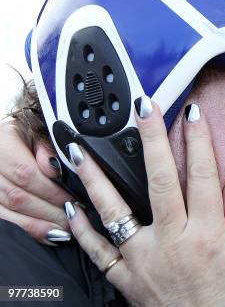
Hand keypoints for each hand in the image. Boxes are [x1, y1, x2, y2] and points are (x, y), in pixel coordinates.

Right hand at [0, 119, 73, 244]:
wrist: (5, 141)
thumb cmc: (28, 135)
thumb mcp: (39, 131)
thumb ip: (48, 148)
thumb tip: (55, 169)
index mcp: (3, 142)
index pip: (26, 173)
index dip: (52, 190)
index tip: (75, 199)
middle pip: (18, 197)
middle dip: (50, 211)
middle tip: (75, 218)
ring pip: (9, 212)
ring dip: (40, 225)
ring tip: (65, 231)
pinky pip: (4, 219)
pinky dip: (27, 230)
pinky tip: (48, 235)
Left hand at [65, 97, 224, 306]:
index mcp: (208, 235)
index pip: (202, 175)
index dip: (199, 140)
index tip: (193, 113)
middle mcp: (173, 242)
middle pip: (159, 180)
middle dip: (151, 139)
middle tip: (144, 108)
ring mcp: (144, 260)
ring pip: (116, 211)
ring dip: (97, 178)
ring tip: (82, 151)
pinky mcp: (126, 279)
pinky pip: (98, 252)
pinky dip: (82, 230)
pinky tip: (73, 207)